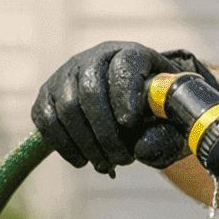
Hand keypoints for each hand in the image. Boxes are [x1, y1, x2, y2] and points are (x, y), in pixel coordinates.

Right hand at [31, 42, 215, 174]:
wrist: (135, 104)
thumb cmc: (158, 109)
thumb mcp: (172, 118)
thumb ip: (167, 133)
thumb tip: (140, 150)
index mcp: (132, 54)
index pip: (123, 66)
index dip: (124, 94)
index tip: (131, 123)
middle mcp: (95, 58)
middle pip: (90, 91)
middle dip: (106, 132)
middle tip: (123, 159)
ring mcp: (67, 75)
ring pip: (67, 108)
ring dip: (87, 144)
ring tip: (107, 164)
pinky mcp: (47, 94)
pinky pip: (46, 120)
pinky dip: (64, 145)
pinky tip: (83, 161)